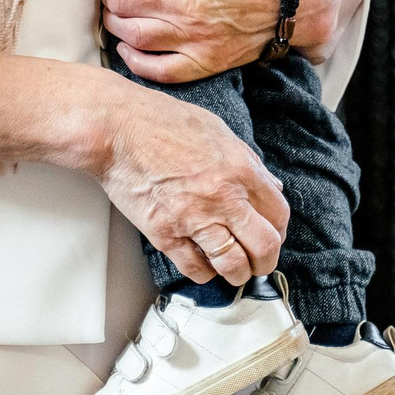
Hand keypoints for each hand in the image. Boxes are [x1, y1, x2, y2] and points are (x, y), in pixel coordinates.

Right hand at [91, 75, 288, 285]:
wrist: (116, 127)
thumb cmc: (161, 121)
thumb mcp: (217, 130)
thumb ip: (247, 160)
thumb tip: (269, 185)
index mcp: (240, 169)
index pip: (278, 214)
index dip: (278, 230)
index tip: (272, 235)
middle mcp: (223, 197)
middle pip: (264, 247)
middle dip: (265, 261)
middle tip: (259, 262)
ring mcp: (194, 218)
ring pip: (233, 265)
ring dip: (237, 273)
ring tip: (234, 271)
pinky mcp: (165, 233)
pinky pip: (195, 268)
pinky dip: (204, 273)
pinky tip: (203, 265)